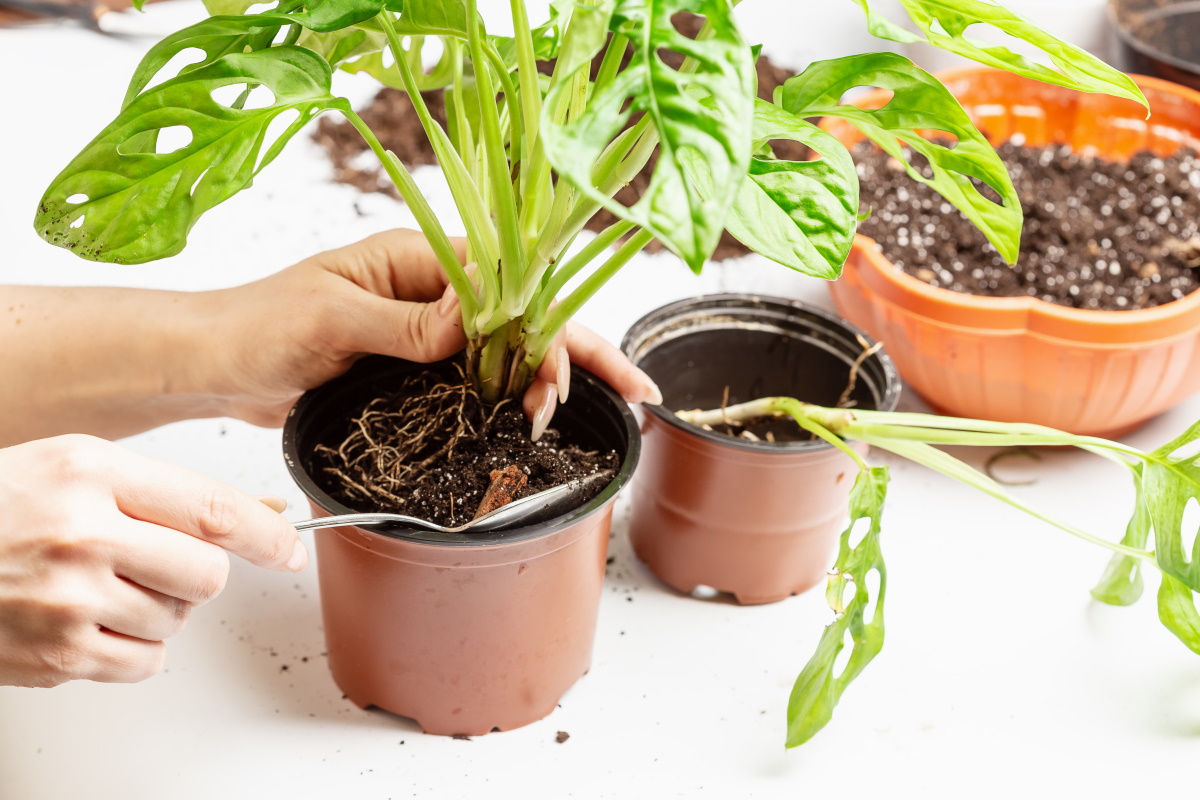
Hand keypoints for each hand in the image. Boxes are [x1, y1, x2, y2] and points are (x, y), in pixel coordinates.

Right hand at [0, 435, 304, 687]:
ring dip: (158, 610)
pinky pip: (143, 663)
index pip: (212, 510)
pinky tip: (88, 619)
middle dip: (195, 574)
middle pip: (206, 576)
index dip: (266, 537)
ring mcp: (65, 601)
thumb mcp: (78, 468)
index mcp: (92, 473)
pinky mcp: (55, 656)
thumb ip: (168, 491)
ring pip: (177, 621)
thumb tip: (261, 515)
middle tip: (155, 563)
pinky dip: (131, 648)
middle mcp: (82, 535)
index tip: (290, 550)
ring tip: (101, 586)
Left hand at [203, 229, 660, 428]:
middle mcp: (437, 293)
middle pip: (528, 319)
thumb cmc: (260, 324)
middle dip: (579, 357)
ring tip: (567, 422)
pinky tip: (540, 419)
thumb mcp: (331, 318)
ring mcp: (430, 333)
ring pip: (512, 352)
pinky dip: (515, 399)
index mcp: (424, 260)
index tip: (567, 375)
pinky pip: (480, 380)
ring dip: (551, 382)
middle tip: (629, 399)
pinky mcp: (418, 369)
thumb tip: (477, 321)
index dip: (554, 328)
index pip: (511, 287)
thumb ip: (406, 322)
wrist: (219, 362)